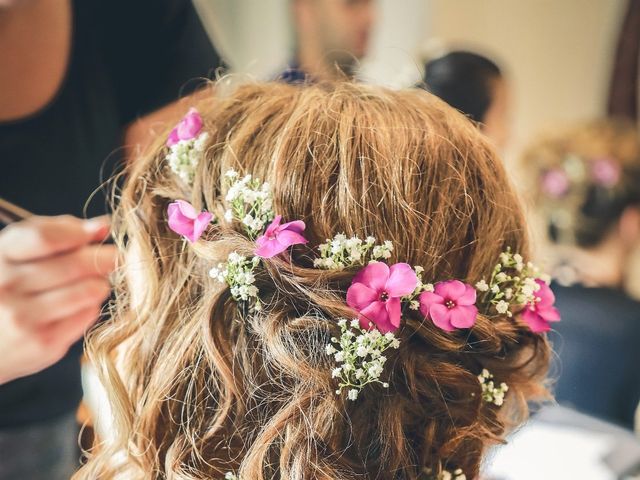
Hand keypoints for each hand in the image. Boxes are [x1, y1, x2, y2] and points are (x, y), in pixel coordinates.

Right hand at [0, 215, 115, 383]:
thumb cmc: (10, 288)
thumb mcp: (19, 253)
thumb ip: (58, 232)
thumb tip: (103, 226)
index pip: (45, 237)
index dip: (79, 233)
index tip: (99, 231)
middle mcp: (6, 286)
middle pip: (74, 264)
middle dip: (105, 257)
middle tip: (116, 257)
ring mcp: (23, 317)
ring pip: (89, 290)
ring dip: (99, 283)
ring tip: (94, 281)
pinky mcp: (43, 342)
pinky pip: (88, 314)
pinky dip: (90, 306)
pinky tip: (77, 306)